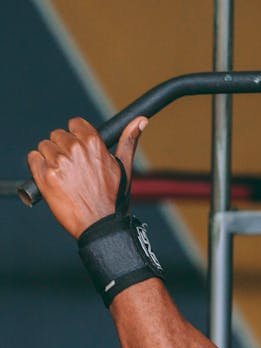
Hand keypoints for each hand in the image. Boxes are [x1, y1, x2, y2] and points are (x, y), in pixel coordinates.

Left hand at [27, 116, 147, 237]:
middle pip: (58, 135)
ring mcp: (58, 162)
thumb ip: (129, 140)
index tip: (80, 151)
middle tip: (74, 170)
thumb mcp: (124, 168)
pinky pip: (33, 159)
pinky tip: (52, 180)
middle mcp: (75, 149)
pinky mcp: (44, 176)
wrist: (101, 226)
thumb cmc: (114, 198)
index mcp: (94, 144)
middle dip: (64, 149)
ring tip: (64, 177)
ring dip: (51, 159)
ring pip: (45, 147)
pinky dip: (39, 167)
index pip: (75, 124)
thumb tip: (140, 121)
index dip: (77, 137)